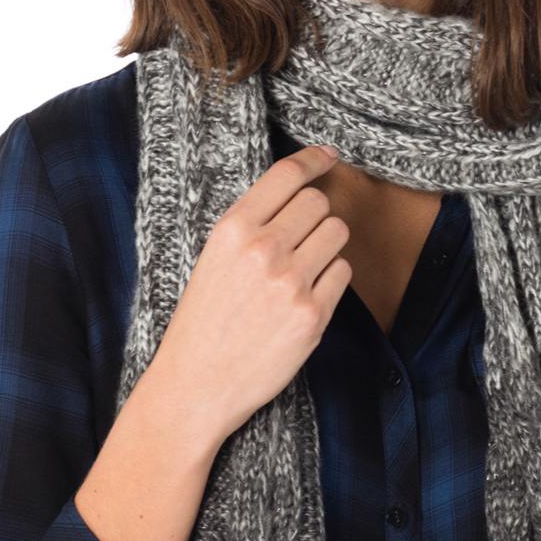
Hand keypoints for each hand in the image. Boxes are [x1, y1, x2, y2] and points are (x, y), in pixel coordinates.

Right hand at [152, 143, 351, 446]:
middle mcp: (263, 249)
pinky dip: (331, 281)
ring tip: (302, 271)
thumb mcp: (213, 260)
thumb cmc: (203, 322)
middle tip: (301, 241)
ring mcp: (290, 282)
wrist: (196, 384)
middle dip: (317, 217)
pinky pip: (343, 273)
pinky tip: (305, 298)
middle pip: (319, 203)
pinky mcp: (312, 315)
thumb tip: (300, 194)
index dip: (314, 159)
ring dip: (328, 247)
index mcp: (231, 230)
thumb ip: (251, 226)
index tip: (330, 155)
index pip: (286, 176)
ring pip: (337, 233)